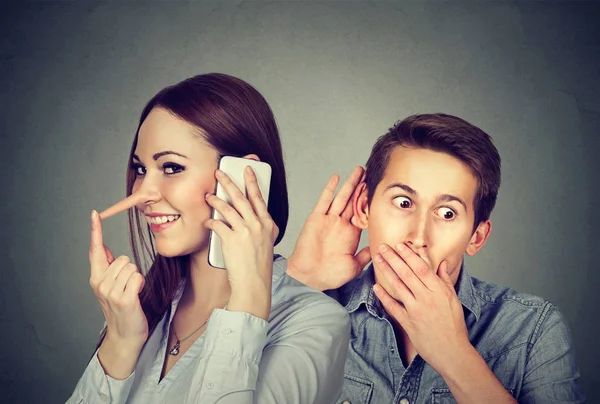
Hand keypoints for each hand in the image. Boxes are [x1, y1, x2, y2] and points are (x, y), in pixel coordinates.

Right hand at [89, 210, 147, 377]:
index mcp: (96, 278)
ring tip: (131, 292)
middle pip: (123, 258)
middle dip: (130, 269)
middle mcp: (100, 284)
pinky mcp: (123, 299)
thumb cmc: (122, 309)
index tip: (94, 214)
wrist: (125, 335)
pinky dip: (140, 284)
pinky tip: (136, 295)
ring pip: (131, 267)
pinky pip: (137, 277)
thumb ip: (108, 268)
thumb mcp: (111, 286)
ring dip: (136, 278)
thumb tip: (105, 249)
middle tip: (128, 287)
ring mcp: (110, 292)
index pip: (95, 250)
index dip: (95, 231)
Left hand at [204, 167, 275, 320]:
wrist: (254, 283)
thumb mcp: (268, 242)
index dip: (252, 181)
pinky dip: (211, 221)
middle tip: (220, 173)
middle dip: (229, 182)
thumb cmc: (259, 265)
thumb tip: (252, 214)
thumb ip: (262, 226)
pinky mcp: (231, 239)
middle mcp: (258, 225)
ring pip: (228, 208)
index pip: (259, 197)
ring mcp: (245, 231)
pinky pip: (218, 224)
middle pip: (241, 198)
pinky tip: (207, 221)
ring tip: (209, 195)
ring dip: (216, 200)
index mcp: (268, 224)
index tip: (247, 170)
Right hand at [287, 166, 370, 290]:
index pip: (362, 213)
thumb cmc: (329, 274)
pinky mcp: (316, 219)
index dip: (369, 201)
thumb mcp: (354, 266)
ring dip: (350, 183)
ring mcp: (328, 220)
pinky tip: (336, 178)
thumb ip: (365, 255)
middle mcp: (340, 224)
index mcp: (350, 234)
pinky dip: (330, 189)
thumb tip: (377, 247)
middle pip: (353, 201)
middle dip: (361, 187)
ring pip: (342, 197)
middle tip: (369, 173)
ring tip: (359, 170)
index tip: (377, 190)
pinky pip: (324, 201)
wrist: (309, 277)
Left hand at [372, 243, 469, 372]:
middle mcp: (426, 298)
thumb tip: (442, 263)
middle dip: (393, 258)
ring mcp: (415, 311)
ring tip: (378, 260)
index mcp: (438, 291)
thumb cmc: (454, 325)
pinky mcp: (407, 323)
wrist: (452, 351)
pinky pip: (393, 307)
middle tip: (383, 247)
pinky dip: (383, 296)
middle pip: (407, 274)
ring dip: (386, 271)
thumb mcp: (454, 300)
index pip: (421, 268)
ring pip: (398, 286)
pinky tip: (375, 287)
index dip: (409, 255)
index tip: (399, 245)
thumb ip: (445, 280)